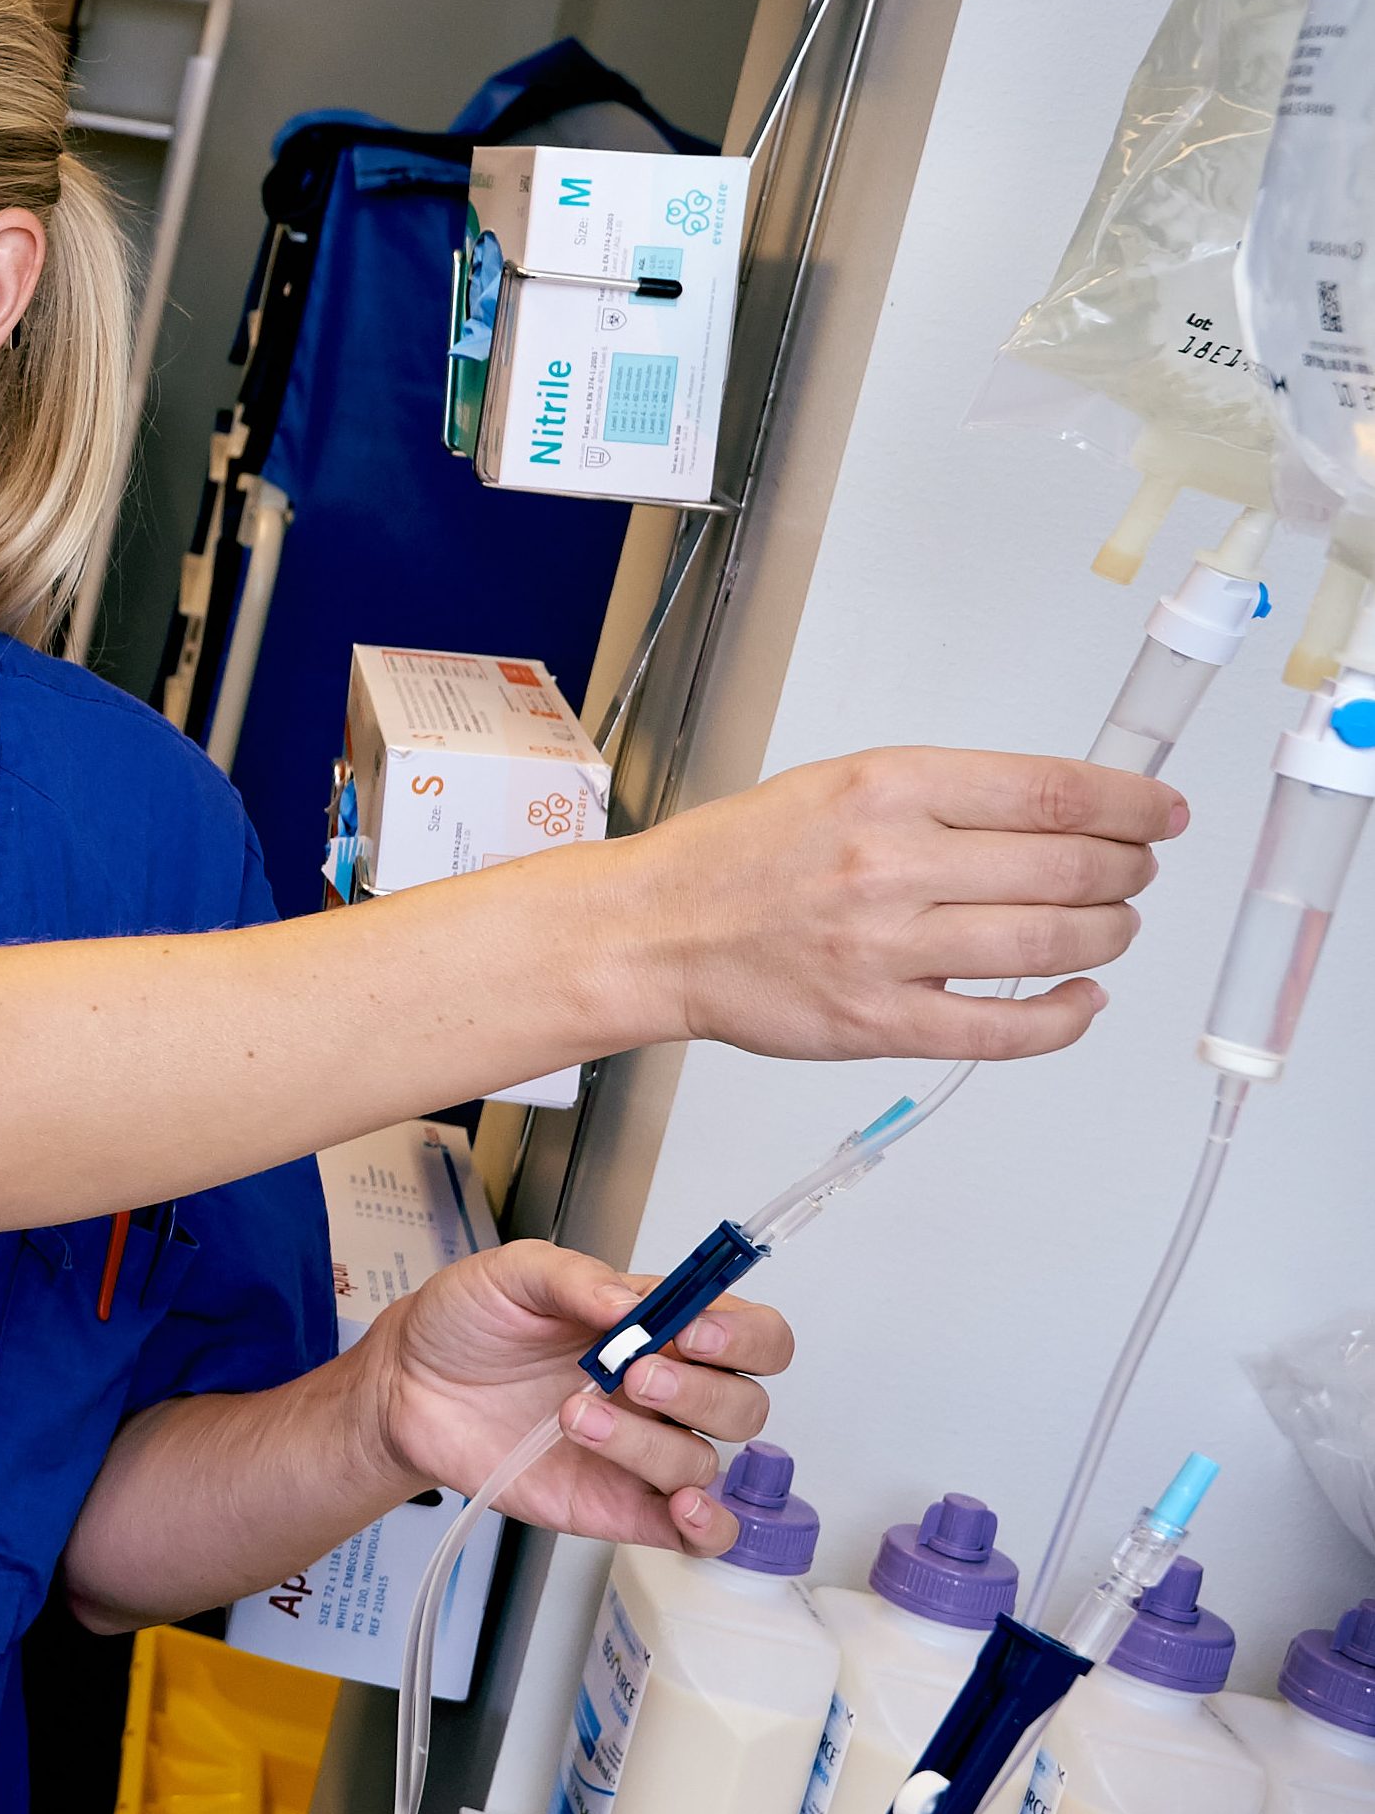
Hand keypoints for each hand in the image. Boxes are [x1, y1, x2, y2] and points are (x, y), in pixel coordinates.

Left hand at [357, 1242, 788, 1553]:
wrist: (409, 1383)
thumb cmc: (467, 1323)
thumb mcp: (511, 1274)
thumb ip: (574, 1278)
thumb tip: (628, 1302)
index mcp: (658, 1329)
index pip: (752, 1334)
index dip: (743, 1336)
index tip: (692, 1332)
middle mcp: (664, 1393)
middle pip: (743, 1405)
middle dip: (699, 1392)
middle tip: (631, 1375)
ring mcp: (645, 1451)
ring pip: (704, 1462)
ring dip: (648, 1445)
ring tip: (573, 1416)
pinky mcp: (620, 1505)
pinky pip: (696, 1533)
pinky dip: (708, 1527)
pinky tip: (682, 1508)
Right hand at [622, 748, 1177, 1060]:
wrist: (654, 931)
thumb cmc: (739, 859)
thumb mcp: (838, 785)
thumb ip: (943, 797)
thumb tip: (1060, 813)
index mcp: (884, 789)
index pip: (1051, 792)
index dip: (1130, 805)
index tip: (1160, 813)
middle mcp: (888, 863)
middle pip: (1068, 868)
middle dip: (1127, 871)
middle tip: (1134, 872)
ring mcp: (886, 949)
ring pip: (1051, 943)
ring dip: (1107, 935)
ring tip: (1109, 928)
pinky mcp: (880, 1022)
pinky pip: (1006, 1028)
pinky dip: (1066, 1017)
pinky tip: (1081, 1000)